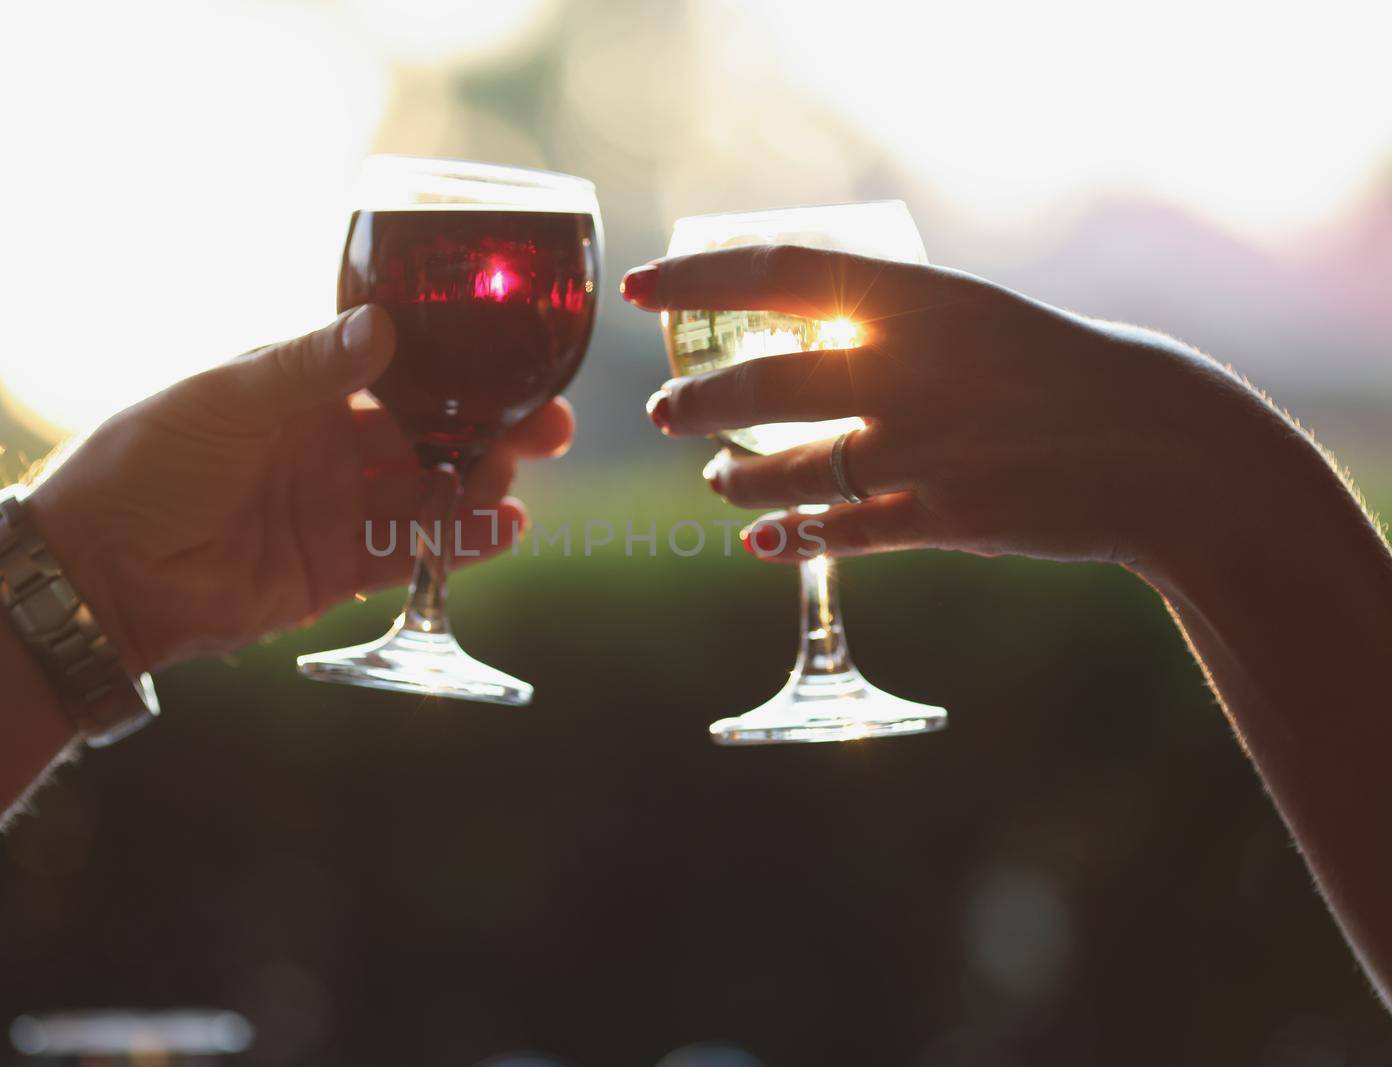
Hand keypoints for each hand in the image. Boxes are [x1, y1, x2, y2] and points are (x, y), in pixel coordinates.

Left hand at [26, 306, 572, 671]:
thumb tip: (385, 328)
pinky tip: (501, 530)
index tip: (517, 364)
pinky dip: (459, 544)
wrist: (98, 570)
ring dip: (481, 486)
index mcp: (303, 389)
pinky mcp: (335, 570)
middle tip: (547, 430)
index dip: (461, 371)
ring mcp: (336, 508)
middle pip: (433, 434)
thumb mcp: (224, 398)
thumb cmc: (143, 462)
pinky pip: (411, 553)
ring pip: (432, 494)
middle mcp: (329, 445)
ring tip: (514, 482)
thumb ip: (307, 369)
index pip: (401, 373)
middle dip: (492, 431)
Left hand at [621, 247, 1300, 573]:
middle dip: (695, 401)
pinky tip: (763, 541)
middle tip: (666, 409)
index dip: (695, 280)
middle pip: (759, 383)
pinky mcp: (939, 517)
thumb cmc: (1061, 368)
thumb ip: (893, 329)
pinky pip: (840, 532)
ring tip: (717, 479)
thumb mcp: (974, 320)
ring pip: (785, 468)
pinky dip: (793, 538)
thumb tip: (804, 338)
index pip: (775, 272)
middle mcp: (906, 368)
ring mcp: (919, 448)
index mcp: (918, 298)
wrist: (1156, 443)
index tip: (640, 289)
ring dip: (734, 477)